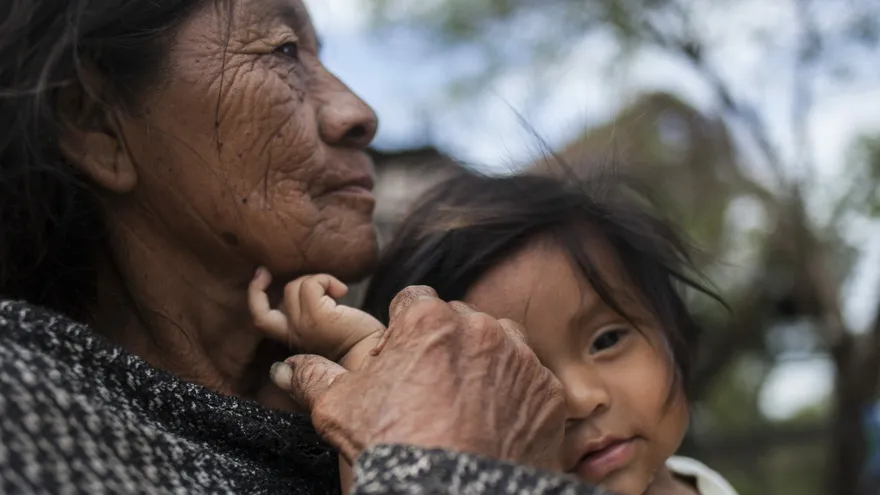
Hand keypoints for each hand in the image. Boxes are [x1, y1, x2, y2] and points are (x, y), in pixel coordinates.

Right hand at [249, 268, 383, 363]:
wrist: (376, 355)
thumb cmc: (359, 340)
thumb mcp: (326, 326)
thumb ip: (310, 313)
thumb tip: (305, 287)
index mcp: (293, 340)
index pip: (261, 319)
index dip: (256, 295)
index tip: (262, 276)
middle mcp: (292, 337)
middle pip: (264, 306)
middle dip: (258, 286)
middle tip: (266, 272)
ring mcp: (302, 329)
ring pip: (293, 288)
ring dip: (315, 280)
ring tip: (336, 291)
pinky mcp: (317, 319)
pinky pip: (311, 285)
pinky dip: (326, 280)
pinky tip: (342, 291)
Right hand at [270, 286, 566, 469]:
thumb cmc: (392, 450)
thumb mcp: (339, 409)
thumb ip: (316, 375)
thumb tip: (287, 366)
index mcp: (429, 320)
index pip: (414, 301)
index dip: (403, 329)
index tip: (400, 357)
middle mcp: (481, 328)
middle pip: (459, 321)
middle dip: (445, 344)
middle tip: (428, 388)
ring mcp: (521, 359)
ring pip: (500, 344)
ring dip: (485, 363)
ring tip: (464, 404)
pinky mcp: (548, 393)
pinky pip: (530, 381)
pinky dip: (515, 396)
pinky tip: (494, 425)